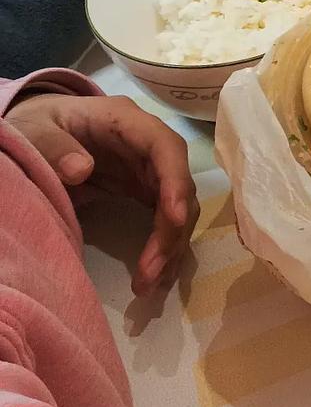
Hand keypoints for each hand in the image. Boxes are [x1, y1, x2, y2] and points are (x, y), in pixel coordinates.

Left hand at [7, 92, 196, 292]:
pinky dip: (163, 250)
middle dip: (171, 231)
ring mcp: (150, 170)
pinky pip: (166, 221)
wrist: (40, 132)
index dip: (175, 182)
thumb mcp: (34, 130)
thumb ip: (53, 146)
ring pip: (179, 209)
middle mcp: (148, 145)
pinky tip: (154, 277)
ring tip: (149, 285)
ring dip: (170, 248)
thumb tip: (81, 169)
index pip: (165, 147)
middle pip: (179, 185)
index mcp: (125, 121)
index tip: (175, 219)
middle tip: (150, 273)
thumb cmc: (39, 126)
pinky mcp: (145, 191)